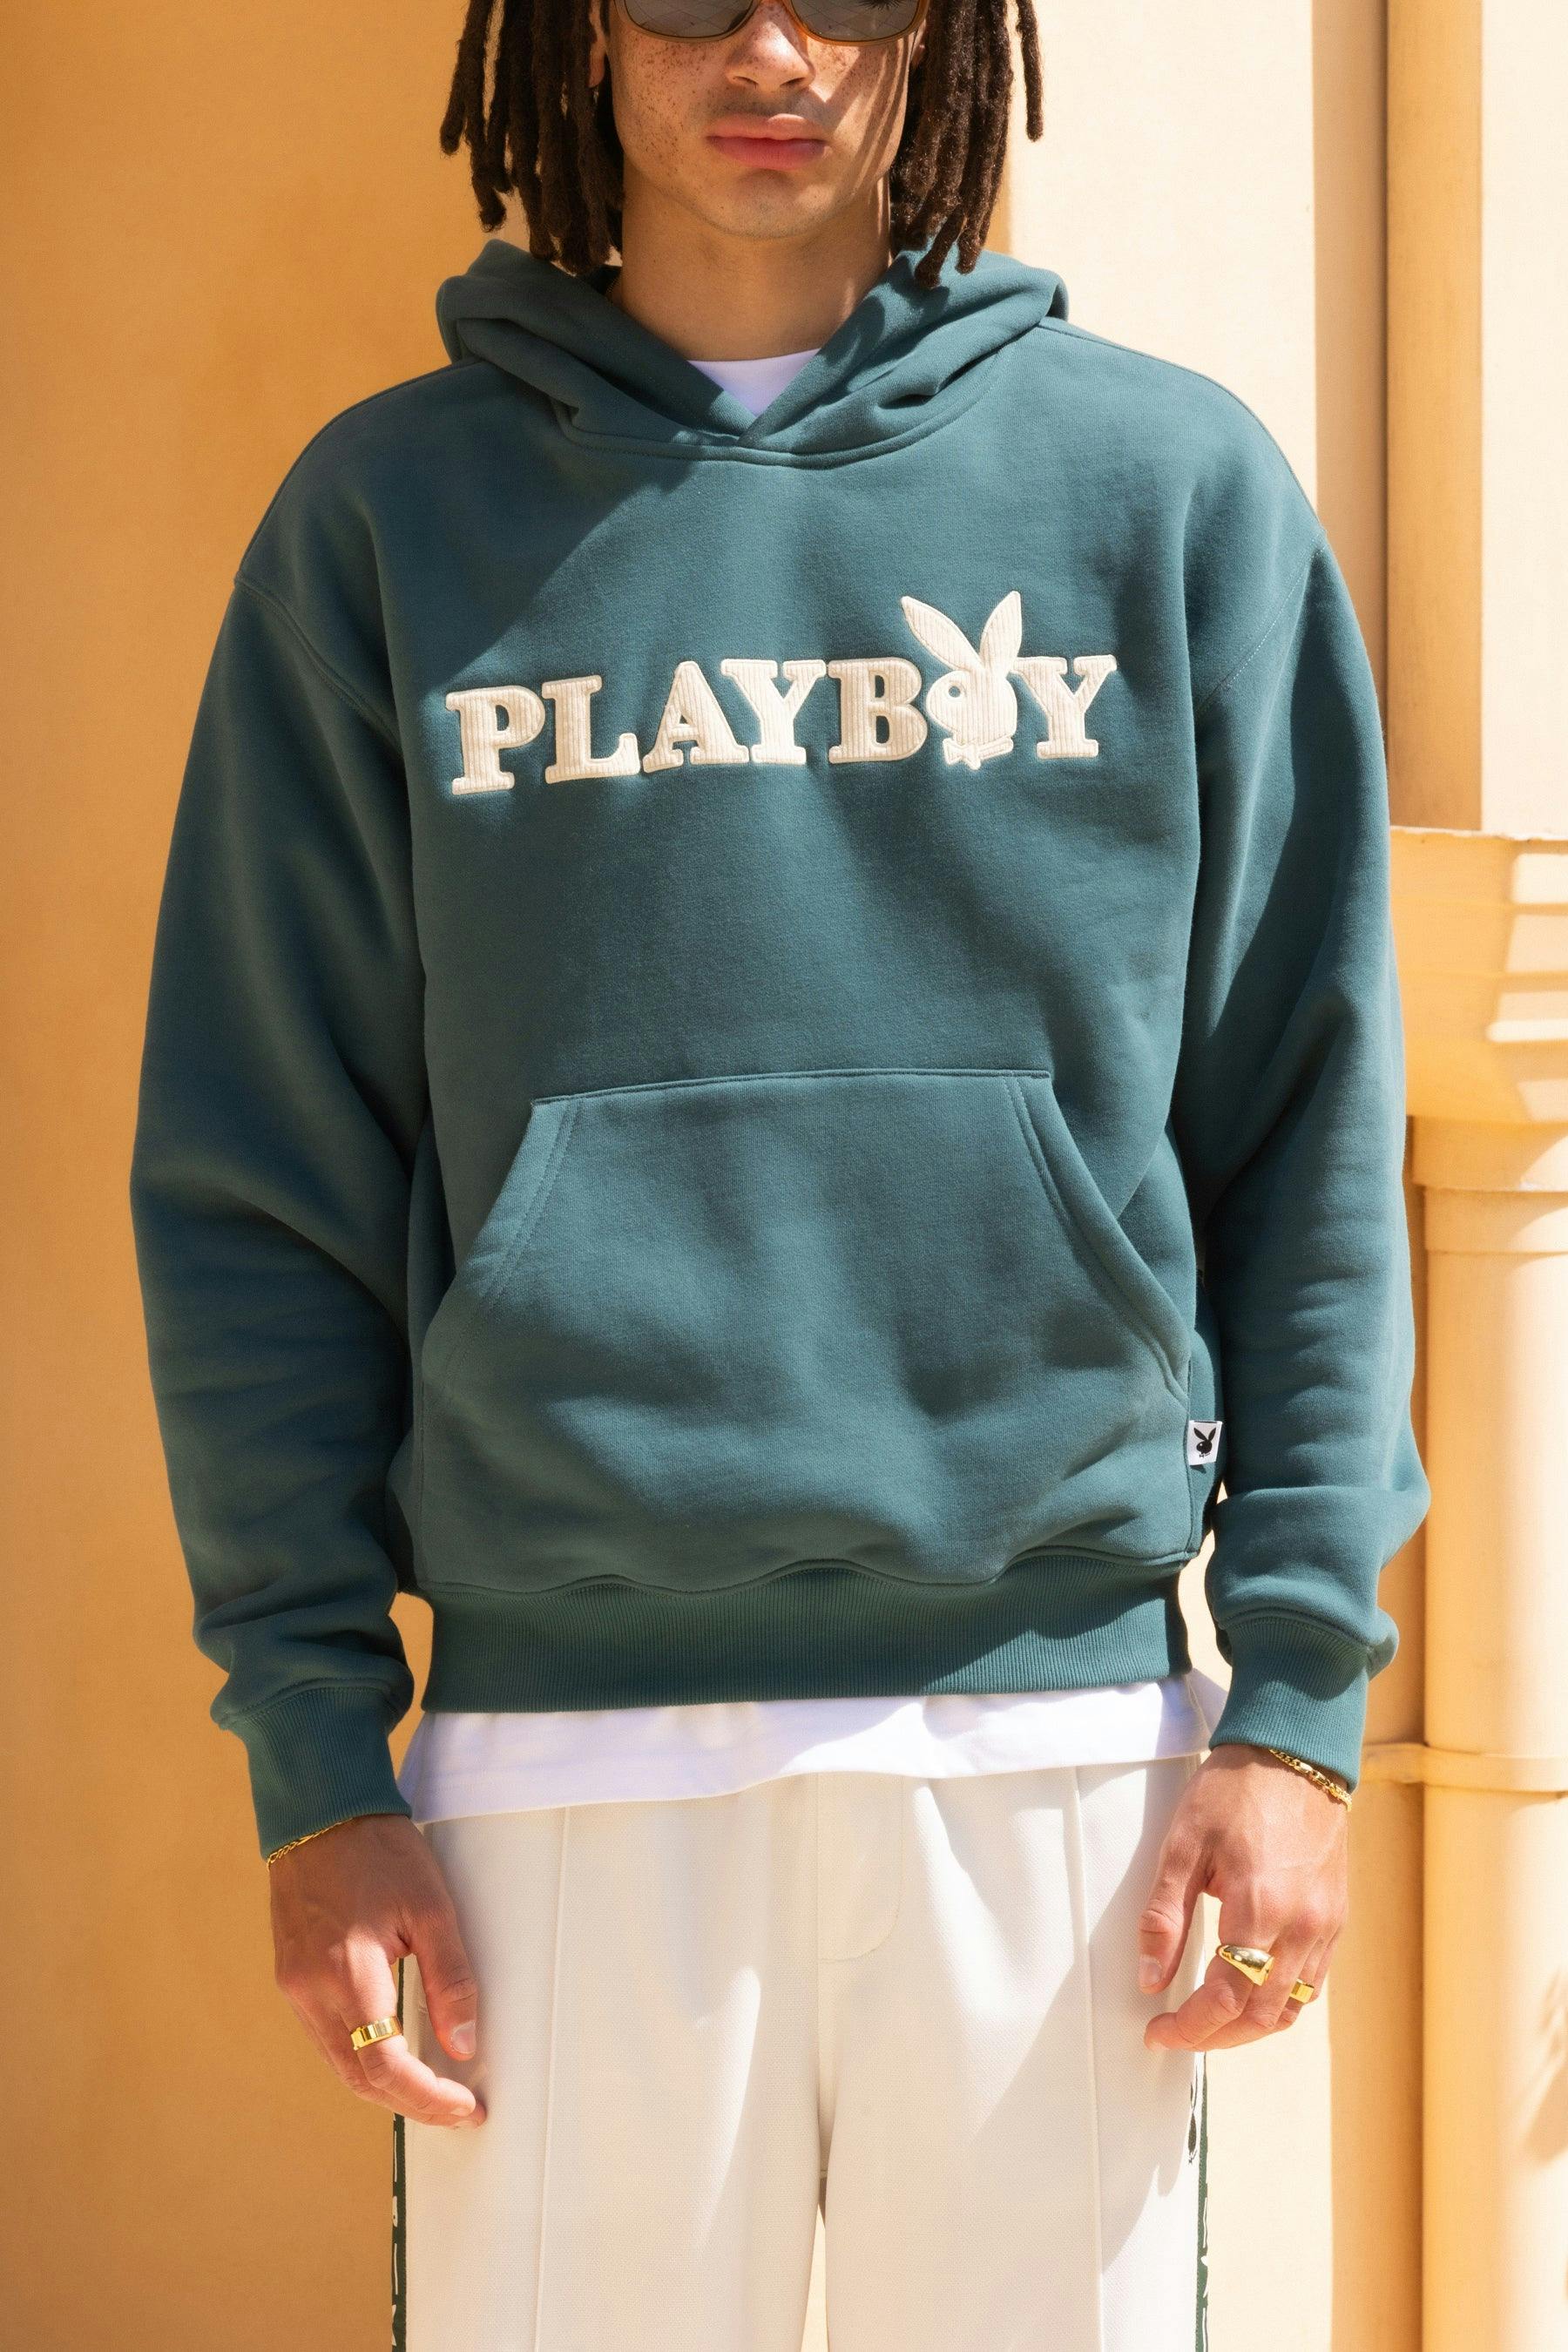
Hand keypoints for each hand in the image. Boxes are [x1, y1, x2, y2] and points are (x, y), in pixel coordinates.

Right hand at [269, 1812, 484, 2126]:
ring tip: (433, 2088)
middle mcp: (312, 1991)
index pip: (385, 2066)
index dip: (427, 2097)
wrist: (320, 1814)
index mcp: (348, 1973)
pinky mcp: (290, 1979)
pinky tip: (393, 2051)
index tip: (465, 2106)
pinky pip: (326, 2039)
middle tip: (457, 2107)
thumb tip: (464, 2044)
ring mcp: (295, 1988)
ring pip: (340, 2065)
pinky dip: (361, 2057)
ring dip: (385, 2086)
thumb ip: (451, 1979)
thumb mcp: (431, 1907)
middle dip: (411, 2102)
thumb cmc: (379, 1852)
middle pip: (360, 2079)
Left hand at [1137, 1744, 1348, 2051]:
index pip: (1224, 1998)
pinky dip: (1278, 2000)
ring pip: (1290, 2008)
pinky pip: (1312, 1984)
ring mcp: (1324, 1926)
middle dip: (1214, 2036)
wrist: (1292, 1754)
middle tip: (1177, 2031)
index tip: (1158, 2031)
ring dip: (1247, 2026)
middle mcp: (1300, 1926)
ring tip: (1209, 2020)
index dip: (1189, 2027)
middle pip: (1259, 2016)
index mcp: (1259, 1908)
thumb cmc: (1234, 1791)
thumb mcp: (1183, 1844)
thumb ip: (1164, 1917)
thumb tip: (1149, 1978)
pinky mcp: (1335, 1918)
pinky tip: (1248, 1989)